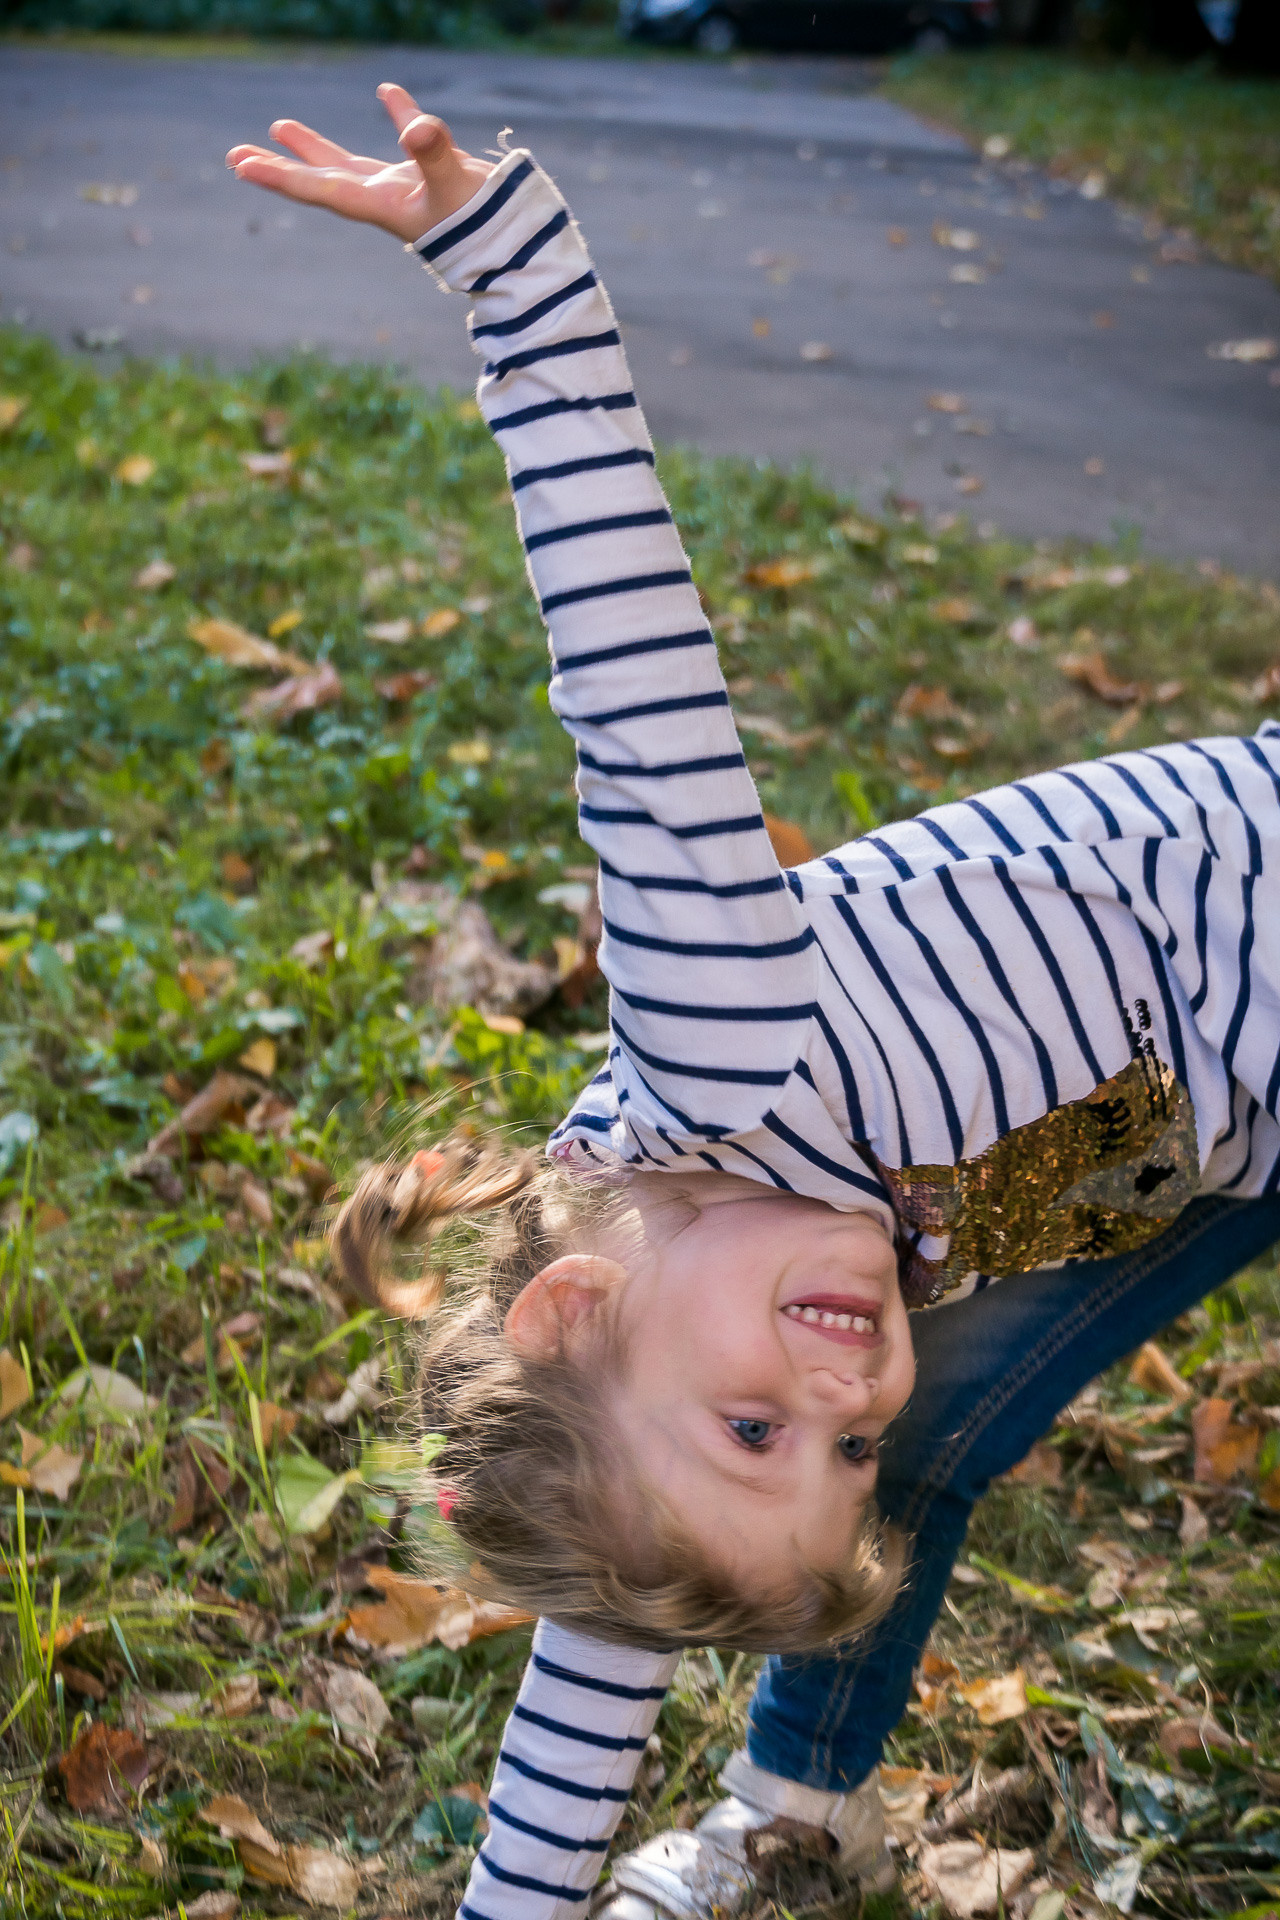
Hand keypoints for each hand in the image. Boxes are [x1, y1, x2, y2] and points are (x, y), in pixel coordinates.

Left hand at [226, 84, 495, 244]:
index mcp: (382, 205)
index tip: (243, 166)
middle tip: (235, 158)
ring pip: (346, 165)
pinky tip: (386, 91)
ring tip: (278, 128)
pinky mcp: (428, 178)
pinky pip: (405, 141)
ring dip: (312, 149)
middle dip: (279, 168)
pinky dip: (397, 116)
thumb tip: (414, 127)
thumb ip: (435, 155)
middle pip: (320, 181)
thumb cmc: (485, 225)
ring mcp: (403, 189)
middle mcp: (383, 199)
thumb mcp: (455, 185)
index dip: (282, 176)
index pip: (322, 188)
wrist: (519, 247)